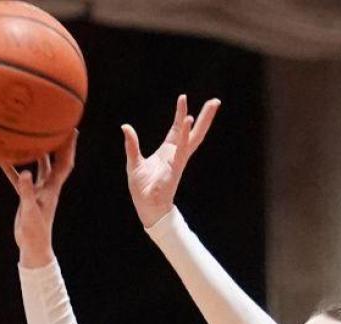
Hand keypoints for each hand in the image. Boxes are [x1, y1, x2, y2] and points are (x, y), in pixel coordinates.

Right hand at [5, 132, 77, 268]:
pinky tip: (3, 159)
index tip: (72, 129)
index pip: (64, 163)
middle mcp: (48, 187)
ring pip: (39, 167)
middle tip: (56, 126)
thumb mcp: (30, 210)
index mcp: (53, 188)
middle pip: (55, 161)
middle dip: (58, 144)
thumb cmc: (35, 231)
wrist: (33, 246)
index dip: (69, 147)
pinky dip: (14, 169)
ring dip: (37, 153)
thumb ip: (27, 191)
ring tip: (32, 135)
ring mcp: (38, 191)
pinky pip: (20, 179)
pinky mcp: (27, 197)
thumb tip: (25, 173)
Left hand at [122, 95, 218, 228]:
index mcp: (168, 151)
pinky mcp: (175, 167)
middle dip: (205, 116)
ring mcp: (178, 160)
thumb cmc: (143, 188)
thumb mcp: (134, 161)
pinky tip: (189, 121)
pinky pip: (182, 149)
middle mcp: (177, 154)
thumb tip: (125, 127)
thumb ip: (132, 144)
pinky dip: (186, 135)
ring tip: (210, 106)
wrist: (147, 207)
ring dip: (201, 121)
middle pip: (194, 131)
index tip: (183, 98)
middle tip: (215, 101)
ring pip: (193, 137)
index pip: (177, 128)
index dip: (181, 114)